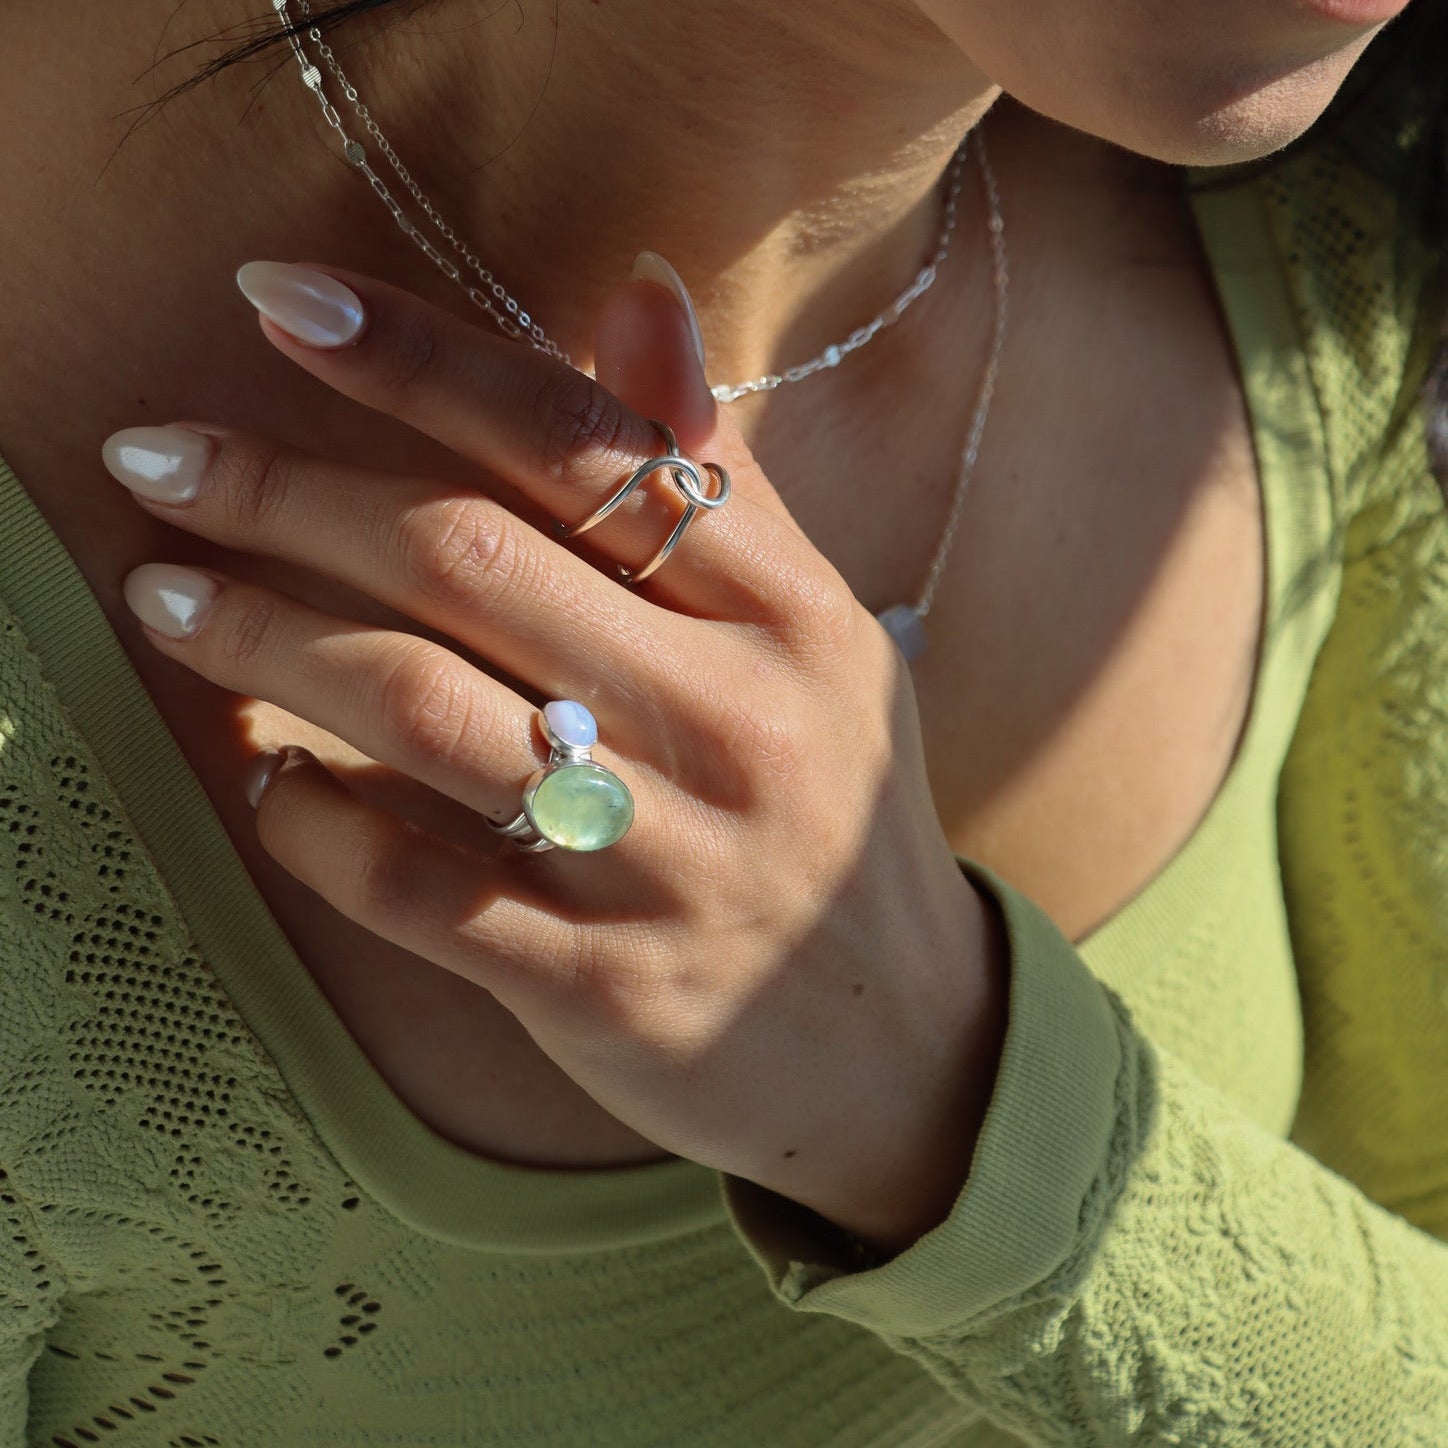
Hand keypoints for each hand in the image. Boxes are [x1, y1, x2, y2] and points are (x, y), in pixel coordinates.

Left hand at [102, 259, 1008, 1254]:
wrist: (903, 1040)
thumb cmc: (837, 812)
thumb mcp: (818, 637)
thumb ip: (721, 478)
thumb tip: (637, 290)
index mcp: (789, 613)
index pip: (584, 448)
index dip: (422, 362)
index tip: (281, 303)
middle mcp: (736, 721)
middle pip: (473, 565)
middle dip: (287, 493)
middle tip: (158, 455)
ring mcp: (671, 862)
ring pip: (425, 713)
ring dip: (266, 639)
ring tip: (166, 597)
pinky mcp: (606, 987)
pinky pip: (421, 890)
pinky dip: (318, 824)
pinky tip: (269, 780)